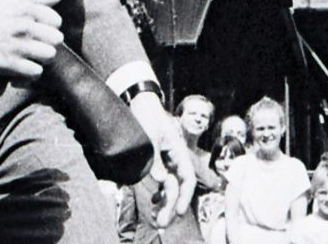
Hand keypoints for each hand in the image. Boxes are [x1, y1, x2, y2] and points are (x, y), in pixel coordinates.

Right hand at [0, 0, 63, 79]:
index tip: (39, 30)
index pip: (56, 20)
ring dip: (41, 59)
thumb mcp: (9, 1)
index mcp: (25, 9)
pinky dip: (30, 73)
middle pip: (57, 39)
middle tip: (37, 46)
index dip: (50, 27)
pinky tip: (22, 69)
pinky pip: (36, 71)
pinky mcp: (9, 63)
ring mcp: (16, 45)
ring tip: (31, 57)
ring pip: (49, 55)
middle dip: (49, 44)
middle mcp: (22, 25)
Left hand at [127, 91, 193, 226]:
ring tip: (158, 219)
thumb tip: (161, 181)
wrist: (140, 103)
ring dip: (166, 204)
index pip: (187, 178)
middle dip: (172, 206)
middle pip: (178, 187)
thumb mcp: (150, 136)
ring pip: (170, 187)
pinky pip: (162, 182)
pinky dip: (160, 194)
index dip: (184, 196)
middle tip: (162, 223)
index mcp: (179, 151)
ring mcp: (166, 161)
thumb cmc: (148, 116)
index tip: (178, 211)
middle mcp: (175, 159)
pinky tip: (155, 202)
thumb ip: (155, 159)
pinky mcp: (157, 162)